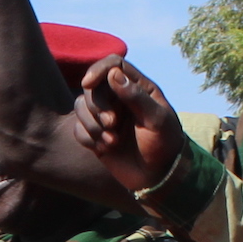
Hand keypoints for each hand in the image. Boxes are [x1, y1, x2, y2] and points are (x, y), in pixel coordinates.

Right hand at [69, 58, 187, 196]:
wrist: (158, 176)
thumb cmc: (164, 145)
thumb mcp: (157, 120)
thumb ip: (136, 96)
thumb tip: (113, 74)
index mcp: (137, 87)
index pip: (113, 65)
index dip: (98, 70)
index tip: (88, 83)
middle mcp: (119, 98)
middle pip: (92, 86)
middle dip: (96, 105)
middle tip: (112, 123)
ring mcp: (106, 116)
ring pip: (80, 106)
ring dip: (92, 124)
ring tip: (112, 141)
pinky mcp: (96, 135)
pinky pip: (78, 129)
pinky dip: (88, 138)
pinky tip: (106, 149)